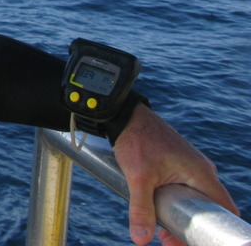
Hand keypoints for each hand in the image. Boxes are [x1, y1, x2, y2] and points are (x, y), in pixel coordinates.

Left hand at [113, 103, 239, 245]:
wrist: (125, 116)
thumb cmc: (137, 140)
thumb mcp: (138, 177)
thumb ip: (141, 208)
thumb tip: (141, 239)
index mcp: (202, 174)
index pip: (225, 210)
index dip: (215, 231)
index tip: (194, 242)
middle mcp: (202, 171)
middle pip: (208, 211)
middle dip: (191, 230)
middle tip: (168, 241)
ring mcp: (191, 168)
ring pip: (195, 202)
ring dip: (182, 219)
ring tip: (162, 233)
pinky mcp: (179, 166)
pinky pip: (186, 191)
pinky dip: (177, 206)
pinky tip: (160, 216)